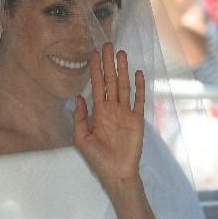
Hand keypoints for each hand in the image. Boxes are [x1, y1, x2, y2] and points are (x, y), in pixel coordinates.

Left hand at [73, 42, 144, 189]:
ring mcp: (125, 113)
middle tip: (107, 44)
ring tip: (121, 53)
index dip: (95, 70)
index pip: (96, 86)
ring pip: (124, 86)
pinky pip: (138, 100)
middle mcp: (112, 108)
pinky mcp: (137, 120)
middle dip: (108, 63)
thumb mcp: (81, 139)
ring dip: (123, 70)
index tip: (93, 54)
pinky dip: (139, 87)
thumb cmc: (98, 159)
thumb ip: (79, 118)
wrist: (116, 174)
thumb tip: (78, 97)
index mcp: (98, 112)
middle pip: (111, 81)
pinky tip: (137, 73)